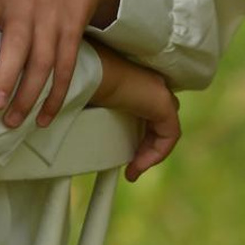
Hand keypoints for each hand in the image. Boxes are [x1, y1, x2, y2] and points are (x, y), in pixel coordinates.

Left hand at [0, 0, 120, 129]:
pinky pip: (65, 68)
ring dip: (28, 95)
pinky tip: (43, 118)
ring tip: (12, 121)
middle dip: (7, 76)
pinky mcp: (72, 33)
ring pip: (43, 63)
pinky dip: (55, 96)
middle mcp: (29, 10)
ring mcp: (52, 22)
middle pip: (19, 46)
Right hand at [90, 46, 181, 181]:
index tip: (125, 154)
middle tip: (131, 166)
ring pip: (165, 130)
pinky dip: (158, 152)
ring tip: (133, 170)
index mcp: (137, 82)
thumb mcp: (92, 102)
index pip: (148, 113)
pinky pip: (170, 134)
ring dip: (150, 153)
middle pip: (158, 123)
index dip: (141, 137)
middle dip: (146, 148)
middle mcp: (152, 86)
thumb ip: (98, 112)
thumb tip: (73, 133)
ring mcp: (160, 93)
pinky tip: (140, 165)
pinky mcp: (164, 104)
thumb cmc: (85, 83)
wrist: (92, 74)